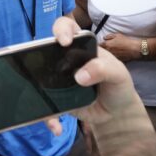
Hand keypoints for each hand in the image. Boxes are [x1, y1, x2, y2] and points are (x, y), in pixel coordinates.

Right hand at [47, 16, 144, 135]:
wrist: (116, 112)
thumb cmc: (118, 85)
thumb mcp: (118, 74)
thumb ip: (103, 69)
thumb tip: (80, 76)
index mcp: (80, 47)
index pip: (66, 27)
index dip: (61, 30)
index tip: (64, 42)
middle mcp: (64, 60)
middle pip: (43, 52)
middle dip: (37, 59)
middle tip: (43, 71)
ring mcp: (57, 80)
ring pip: (38, 81)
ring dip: (37, 93)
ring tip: (48, 108)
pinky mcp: (55, 99)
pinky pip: (45, 107)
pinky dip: (48, 119)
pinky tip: (57, 128)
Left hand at [102, 33, 140, 61]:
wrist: (134, 49)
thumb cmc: (126, 41)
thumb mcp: (117, 35)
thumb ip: (109, 36)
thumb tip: (104, 38)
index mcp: (107, 45)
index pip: (99, 46)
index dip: (99, 45)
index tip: (100, 45)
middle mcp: (108, 52)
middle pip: (102, 52)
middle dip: (102, 50)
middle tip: (105, 48)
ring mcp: (112, 57)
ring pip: (106, 56)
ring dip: (107, 55)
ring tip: (111, 52)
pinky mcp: (116, 60)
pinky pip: (112, 59)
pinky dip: (112, 58)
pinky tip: (115, 56)